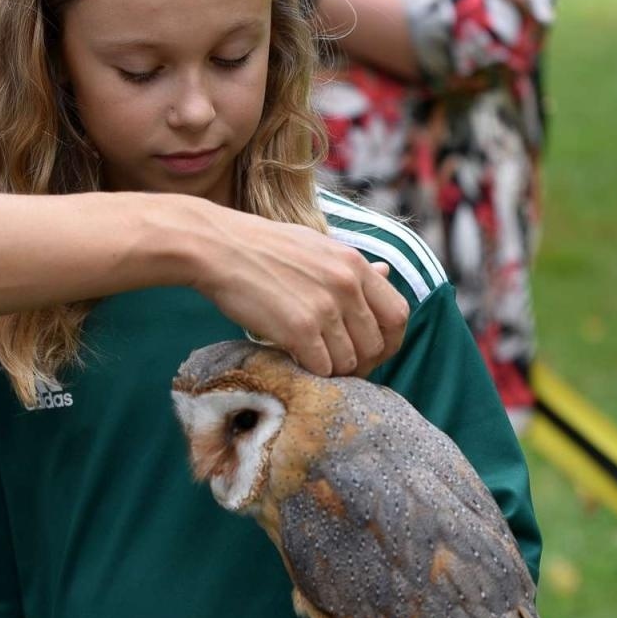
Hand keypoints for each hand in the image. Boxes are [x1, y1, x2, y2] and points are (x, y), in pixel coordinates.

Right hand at [195, 207, 408, 377]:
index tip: (371, 349)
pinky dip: (311, 372)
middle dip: (361, 362)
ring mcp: (324, 308)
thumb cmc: (261, 246)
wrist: (218, 247)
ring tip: (312, 360)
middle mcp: (347, 286)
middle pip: (376, 345)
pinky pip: (322, 368)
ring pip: (349, 362)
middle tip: (338, 364)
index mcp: (355, 264)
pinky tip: (295, 359)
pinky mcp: (299, 329)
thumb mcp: (316, 245)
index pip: (397, 314)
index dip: (389, 340)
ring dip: (332, 369)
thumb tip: (385, 272)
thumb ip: (352, 266)